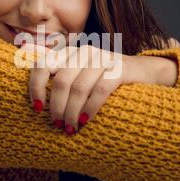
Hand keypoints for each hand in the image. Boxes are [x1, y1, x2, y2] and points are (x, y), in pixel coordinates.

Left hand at [23, 39, 178, 134]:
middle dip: (57, 107)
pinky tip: (85, 121)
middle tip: (58, 125)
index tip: (37, 108)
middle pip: (61, 81)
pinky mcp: (120, 68)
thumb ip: (60, 80)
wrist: (144, 73)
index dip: (36, 86)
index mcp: (70, 53)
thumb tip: (35, 102)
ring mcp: (103, 58)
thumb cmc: (105, 80)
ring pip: (79, 88)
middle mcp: (84, 52)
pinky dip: (90, 108)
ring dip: (72, 112)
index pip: (43, 64)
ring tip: (70, 128)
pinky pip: (100, 90)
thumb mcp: (81, 76)